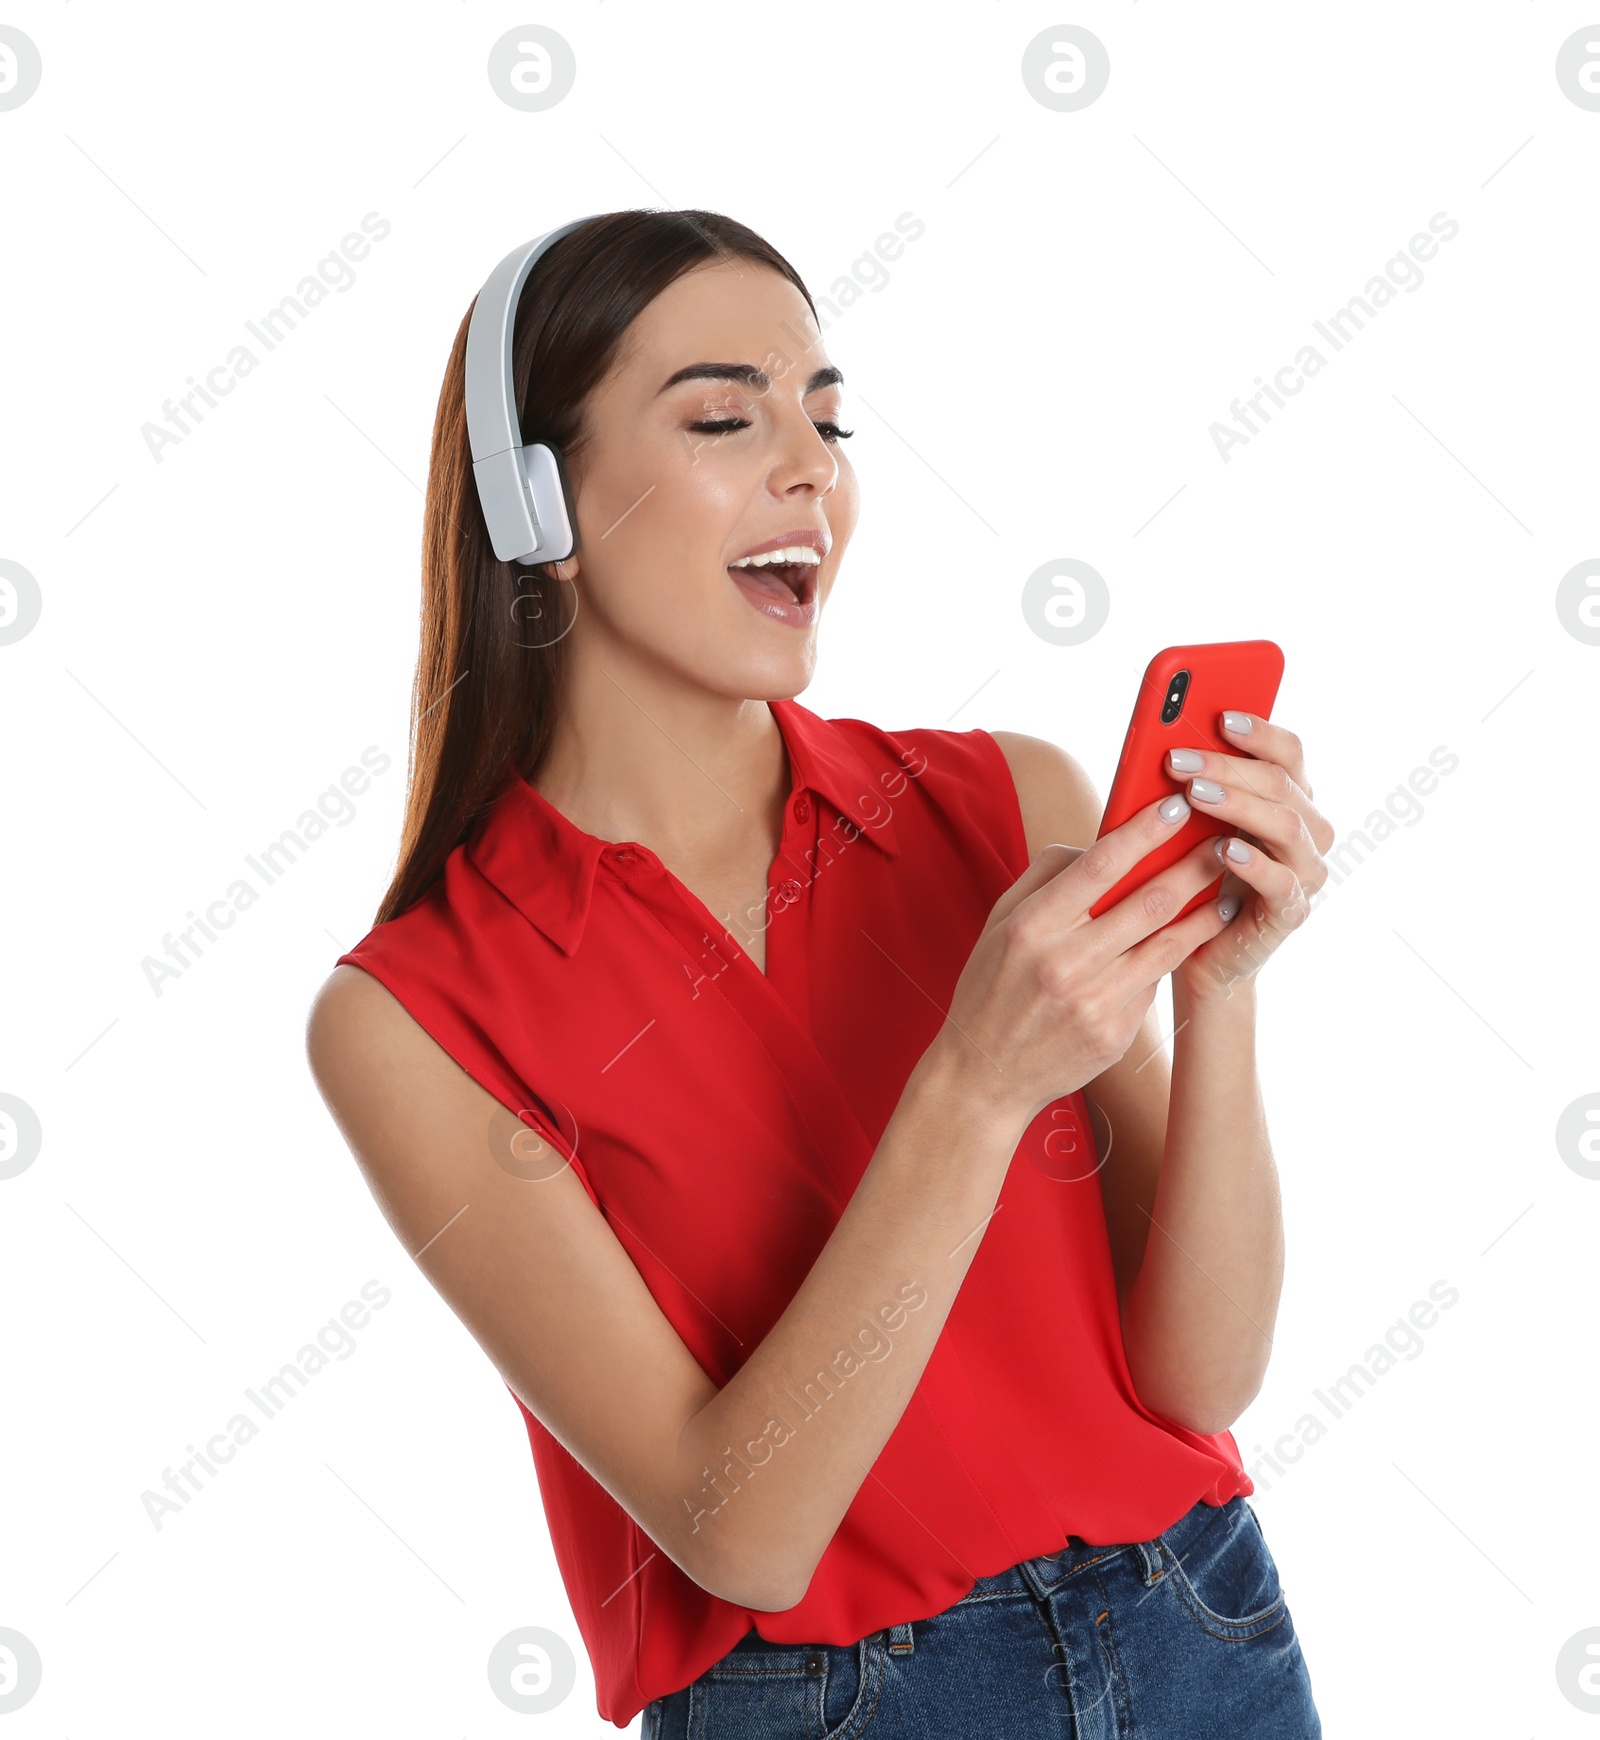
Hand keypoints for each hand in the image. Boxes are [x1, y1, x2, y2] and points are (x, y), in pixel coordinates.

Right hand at [929, 795, 1239, 1123]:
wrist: (985, 1075)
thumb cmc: (992, 987)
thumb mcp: (999, 923)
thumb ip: (1045, 876)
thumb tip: (1098, 843)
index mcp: (1031, 927)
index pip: (1098, 867)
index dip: (1143, 833)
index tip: (1176, 806)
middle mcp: (1063, 964)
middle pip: (1148, 902)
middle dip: (1193, 866)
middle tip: (1223, 841)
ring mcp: (1093, 1003)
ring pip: (1167, 944)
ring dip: (1205, 912)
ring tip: (1229, 889)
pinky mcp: (1114, 1034)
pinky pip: (1153, 982)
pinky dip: (1175, 954)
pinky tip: (1196, 935)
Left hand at [1166, 712, 1334, 1002]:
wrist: (1199, 952)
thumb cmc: (1192, 877)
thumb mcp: (1190, 825)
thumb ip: (1193, 787)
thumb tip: (1165, 741)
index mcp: (1289, 799)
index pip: (1289, 752)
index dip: (1258, 731)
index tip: (1218, 715)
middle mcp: (1308, 831)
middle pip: (1282, 783)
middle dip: (1228, 766)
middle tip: (1179, 758)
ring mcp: (1306, 871)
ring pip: (1287, 825)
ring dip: (1239, 804)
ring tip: (1195, 793)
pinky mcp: (1292, 912)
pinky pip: (1282, 882)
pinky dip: (1254, 863)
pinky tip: (1223, 849)